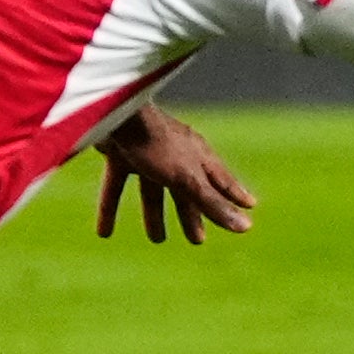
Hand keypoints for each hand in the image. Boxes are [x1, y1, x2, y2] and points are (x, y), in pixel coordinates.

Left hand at [94, 106, 256, 244]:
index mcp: (197, 155)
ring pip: (153, 190)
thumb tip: (246, 227)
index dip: (234, 195)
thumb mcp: (187, 180)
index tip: (249, 206)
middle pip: (186, 190)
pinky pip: (116, 186)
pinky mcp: (120, 153)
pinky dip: (111, 209)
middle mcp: (175, 153)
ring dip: (154, 215)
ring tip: (157, 239)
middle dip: (191, 215)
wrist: (116, 113)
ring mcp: (147, 153)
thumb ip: (212, 204)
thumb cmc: (156, 144)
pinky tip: (104, 232)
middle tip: (197, 240)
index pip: (222, 180)